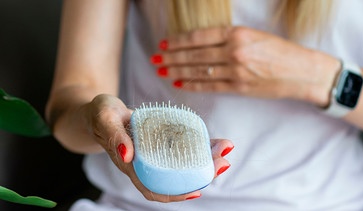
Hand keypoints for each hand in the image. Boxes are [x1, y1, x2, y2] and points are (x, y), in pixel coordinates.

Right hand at [84, 94, 233, 201]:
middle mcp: (145, 162)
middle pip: (175, 177)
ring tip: (224, 148)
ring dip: (204, 158)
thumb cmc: (100, 115)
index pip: (153, 188)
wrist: (100, 111)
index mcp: (131, 165)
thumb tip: (128, 155)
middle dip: (201, 173)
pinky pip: (180, 146)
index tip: (197, 191)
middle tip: (223, 161)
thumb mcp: (104, 118)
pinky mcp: (159, 140)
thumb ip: (114, 135)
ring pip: (182, 162)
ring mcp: (154, 152)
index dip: (174, 194)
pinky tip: (210, 139)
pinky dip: (197, 144)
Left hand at [151, 27, 339, 106]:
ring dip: (177, 71)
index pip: (199, 37)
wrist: (305, 72)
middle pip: (194, 55)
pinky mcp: (239, 88)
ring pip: (198, 71)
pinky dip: (192, 85)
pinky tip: (179, 83)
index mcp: (238, 33)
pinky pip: (210, 86)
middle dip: (171, 57)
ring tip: (161, 71)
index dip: (178, 41)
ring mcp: (236, 71)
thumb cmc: (282, 52)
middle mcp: (234, 51)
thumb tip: (202, 46)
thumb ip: (229, 39)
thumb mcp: (255, 35)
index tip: (164, 44)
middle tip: (155, 59)